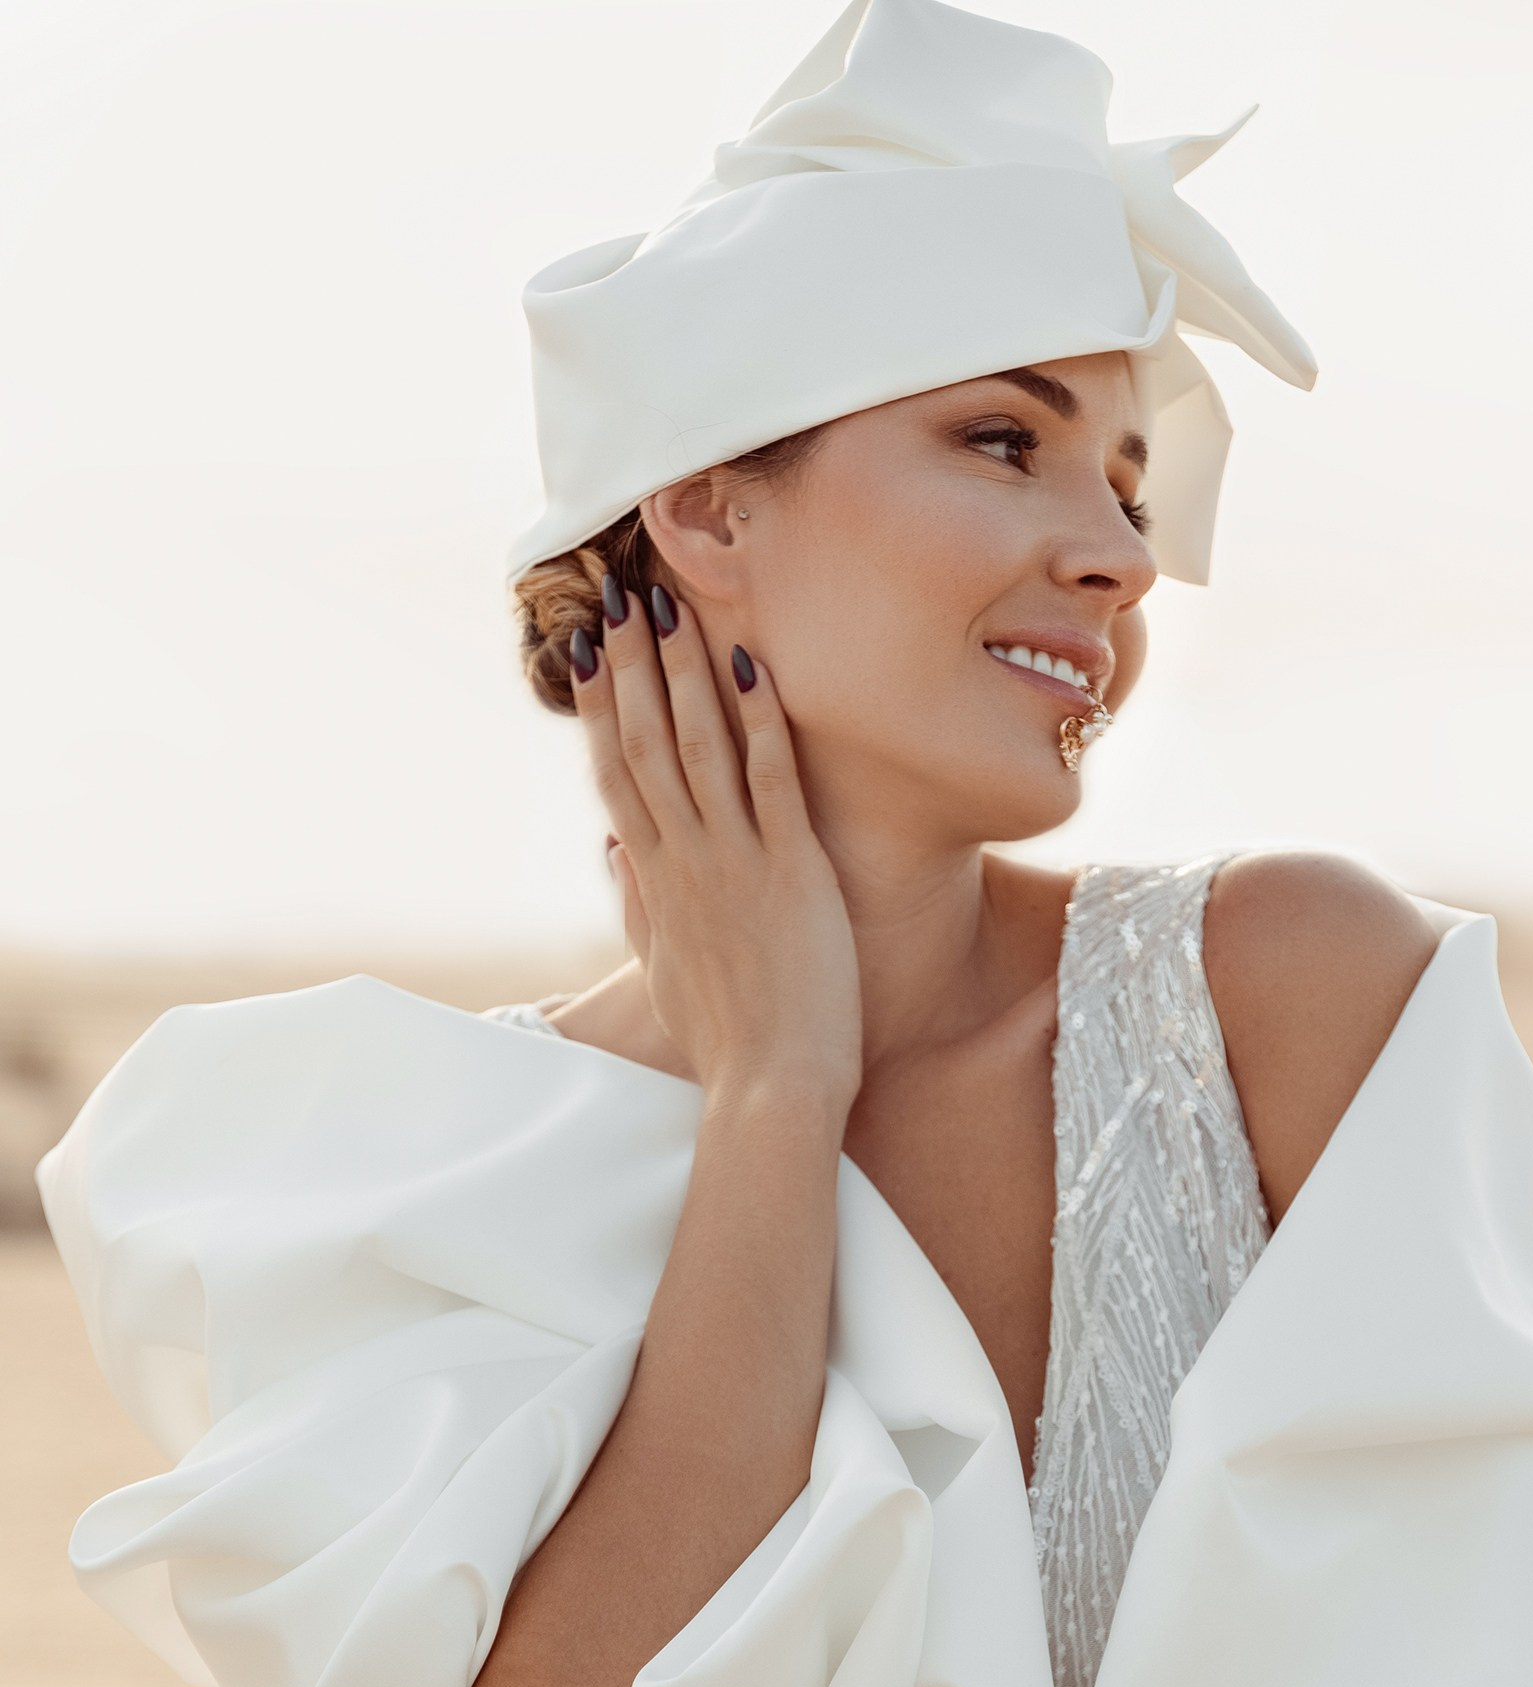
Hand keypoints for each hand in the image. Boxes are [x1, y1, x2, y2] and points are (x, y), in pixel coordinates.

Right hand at [571, 579, 861, 1114]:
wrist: (770, 1087)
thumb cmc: (726, 1040)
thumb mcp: (665, 970)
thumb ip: (636, 905)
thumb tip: (613, 848)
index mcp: (653, 881)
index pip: (614, 774)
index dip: (596, 706)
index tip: (584, 648)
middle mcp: (683, 859)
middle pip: (644, 743)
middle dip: (628, 665)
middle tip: (616, 595)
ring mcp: (734, 860)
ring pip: (698, 746)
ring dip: (681, 671)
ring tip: (666, 607)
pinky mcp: (790, 870)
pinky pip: (770, 777)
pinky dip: (759, 718)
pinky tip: (751, 664)